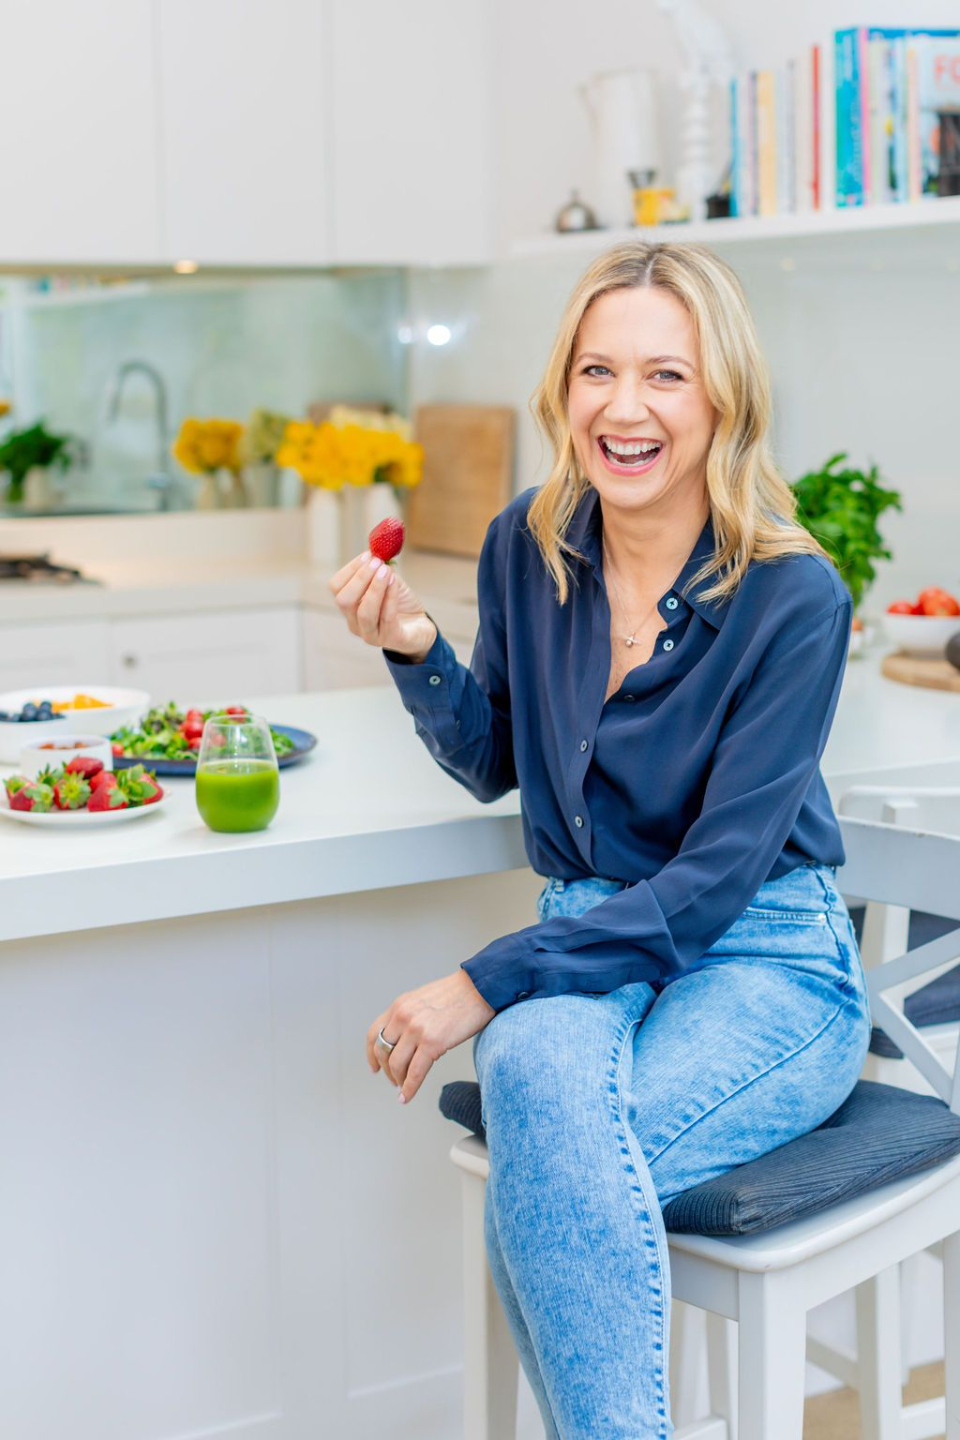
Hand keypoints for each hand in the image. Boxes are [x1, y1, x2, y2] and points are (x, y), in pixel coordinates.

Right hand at [329, 550, 437, 658]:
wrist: (420, 626)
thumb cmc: (400, 603)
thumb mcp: (389, 582)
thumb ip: (380, 570)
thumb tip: (376, 553)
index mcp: (349, 607)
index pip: (337, 588)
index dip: (350, 570)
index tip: (368, 555)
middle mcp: (355, 623)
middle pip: (344, 601)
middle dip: (360, 578)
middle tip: (377, 562)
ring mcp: (371, 635)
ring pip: (364, 612)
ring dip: (375, 588)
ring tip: (386, 571)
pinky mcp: (391, 640)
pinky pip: (387, 618)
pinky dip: (390, 597)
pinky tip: (395, 582)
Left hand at [367, 969, 495, 1104]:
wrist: (480, 988)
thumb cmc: (458, 995)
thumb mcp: (423, 1000)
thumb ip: (410, 1016)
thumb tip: (406, 1042)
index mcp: (400, 1005)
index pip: (374, 1034)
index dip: (371, 1055)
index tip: (375, 1067)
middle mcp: (403, 1016)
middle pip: (382, 1052)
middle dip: (387, 1071)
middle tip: (394, 1080)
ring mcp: (416, 1029)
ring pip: (396, 1064)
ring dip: (398, 1080)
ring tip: (404, 1087)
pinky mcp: (433, 1043)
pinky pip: (414, 1073)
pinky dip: (409, 1088)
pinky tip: (407, 1096)